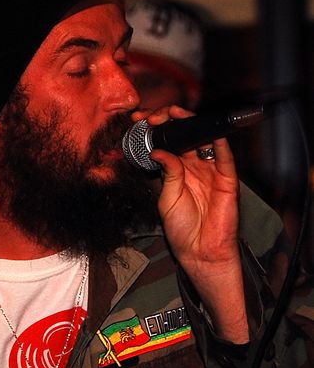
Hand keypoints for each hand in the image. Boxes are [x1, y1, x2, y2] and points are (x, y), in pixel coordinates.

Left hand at [133, 105, 248, 342]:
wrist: (199, 251)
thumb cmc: (182, 229)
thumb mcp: (166, 198)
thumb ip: (166, 173)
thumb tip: (159, 150)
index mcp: (177, 171)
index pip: (169, 142)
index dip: (157, 129)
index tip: (140, 121)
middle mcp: (194, 167)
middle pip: (186, 136)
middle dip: (171, 121)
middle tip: (156, 116)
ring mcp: (210, 172)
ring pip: (204, 140)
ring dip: (192, 126)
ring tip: (176, 116)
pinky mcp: (226, 180)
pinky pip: (225, 158)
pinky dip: (219, 143)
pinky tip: (209, 132)